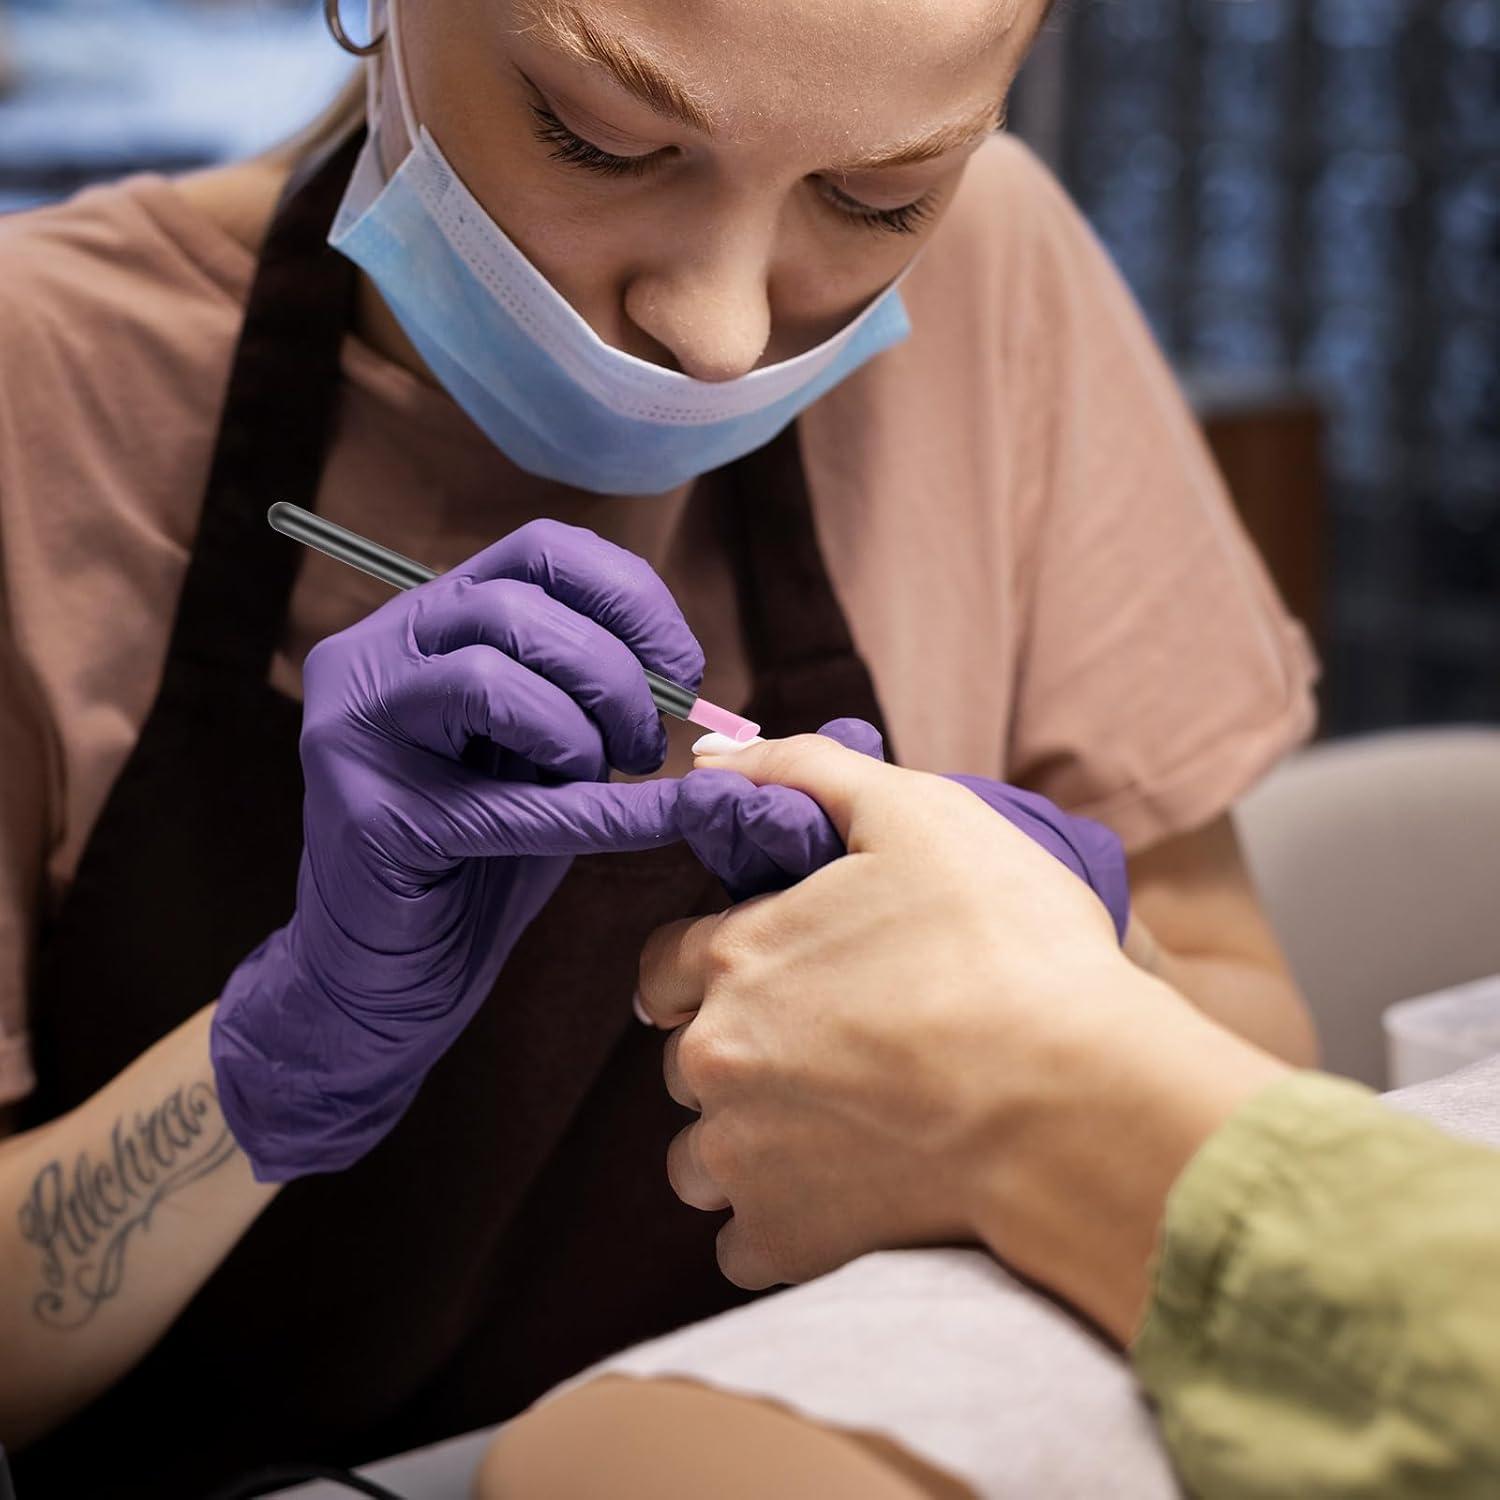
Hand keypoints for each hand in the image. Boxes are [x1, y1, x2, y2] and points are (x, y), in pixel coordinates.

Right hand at [213, 520, 697, 1181]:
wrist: (390, 973)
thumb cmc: (479, 855)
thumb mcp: (541, 749)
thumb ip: (588, 693)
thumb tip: (684, 673)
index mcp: (423, 622)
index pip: (537, 550)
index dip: (630, 596)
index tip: (684, 666)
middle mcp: (372, 655)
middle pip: (516, 607)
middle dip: (616, 676)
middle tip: (652, 746)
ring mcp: (355, 730)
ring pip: (492, 675)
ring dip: (586, 731)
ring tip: (615, 779)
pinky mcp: (370, 815)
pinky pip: (509, 798)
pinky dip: (605, 811)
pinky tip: (661, 820)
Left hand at [640, 734, 1283, 1337]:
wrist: (1075, 1099)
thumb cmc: (1007, 945)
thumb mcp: (916, 813)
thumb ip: (805, 770)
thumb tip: (716, 754)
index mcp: (734, 956)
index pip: (664, 964)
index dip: (709, 966)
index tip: (764, 979)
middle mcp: (714, 1057)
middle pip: (687, 1058)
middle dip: (737, 1053)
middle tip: (829, 1051)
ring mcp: (741, 1154)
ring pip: (700, 1155)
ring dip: (747, 1144)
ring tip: (839, 1129)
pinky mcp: (784, 1237)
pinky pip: (743, 1243)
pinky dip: (782, 1224)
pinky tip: (847, 1197)